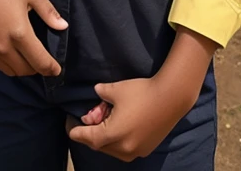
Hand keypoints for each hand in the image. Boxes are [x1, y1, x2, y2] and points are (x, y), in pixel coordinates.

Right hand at [0, 0, 67, 76]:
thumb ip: (48, 11)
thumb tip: (63, 26)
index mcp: (20, 33)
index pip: (40, 62)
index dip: (52, 68)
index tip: (56, 69)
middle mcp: (4, 47)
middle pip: (27, 71)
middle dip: (38, 68)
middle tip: (42, 59)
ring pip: (12, 72)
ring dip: (23, 68)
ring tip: (27, 57)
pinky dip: (8, 64)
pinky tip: (11, 52)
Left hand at [67, 77, 193, 160]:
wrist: (171, 98)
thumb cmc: (141, 92)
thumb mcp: (115, 89)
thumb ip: (101, 92)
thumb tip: (96, 92)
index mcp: (112, 135)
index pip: (86, 138)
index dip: (74, 130)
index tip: (69, 123)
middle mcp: (122, 149)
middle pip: (98, 145)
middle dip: (89, 134)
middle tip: (85, 120)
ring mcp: (135, 152)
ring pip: (111, 149)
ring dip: (103, 139)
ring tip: (101, 122)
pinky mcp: (145, 149)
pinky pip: (123, 149)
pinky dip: (116, 141)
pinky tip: (117, 127)